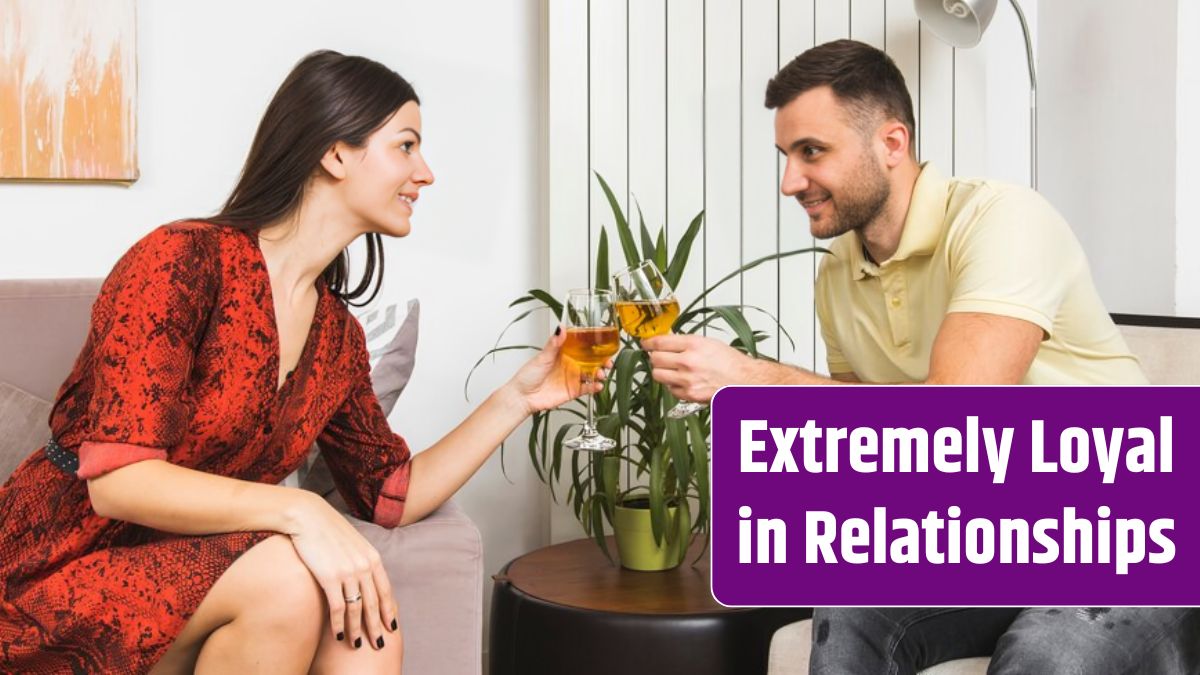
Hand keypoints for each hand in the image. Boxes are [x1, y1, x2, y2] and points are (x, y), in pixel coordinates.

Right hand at [287, 493, 397, 650]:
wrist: (308, 517)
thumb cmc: (328, 530)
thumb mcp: (353, 543)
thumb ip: (361, 560)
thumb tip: (365, 576)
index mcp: (372, 557)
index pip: (386, 590)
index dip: (389, 610)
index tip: (392, 625)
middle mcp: (364, 565)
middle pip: (374, 603)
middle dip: (377, 626)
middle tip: (378, 644)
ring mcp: (348, 572)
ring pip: (357, 609)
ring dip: (357, 630)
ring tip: (356, 644)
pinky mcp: (330, 577)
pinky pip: (338, 607)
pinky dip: (339, 624)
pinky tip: (338, 635)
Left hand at [506, 327, 612, 413]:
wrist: (522, 396)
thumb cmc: (528, 375)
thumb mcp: (542, 357)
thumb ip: (554, 344)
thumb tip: (561, 329)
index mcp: (564, 353)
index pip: (583, 347)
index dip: (594, 346)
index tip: (603, 344)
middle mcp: (570, 364)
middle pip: (591, 361)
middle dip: (602, 361)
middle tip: (608, 362)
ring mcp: (572, 378)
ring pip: (592, 374)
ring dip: (599, 373)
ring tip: (600, 374)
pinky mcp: (573, 391)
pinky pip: (587, 388)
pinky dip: (595, 387)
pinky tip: (598, 385)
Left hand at [642, 333, 752, 402]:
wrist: (744, 381)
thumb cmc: (730, 362)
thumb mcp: (707, 343)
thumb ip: (685, 342)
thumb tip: (666, 341)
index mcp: (693, 344)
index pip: (659, 342)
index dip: (648, 343)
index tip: (645, 343)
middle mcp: (688, 362)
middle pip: (655, 359)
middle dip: (655, 357)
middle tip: (659, 356)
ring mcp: (687, 380)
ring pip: (658, 375)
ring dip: (661, 371)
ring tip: (671, 369)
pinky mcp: (689, 395)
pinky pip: (669, 389)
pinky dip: (673, 385)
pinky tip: (683, 381)